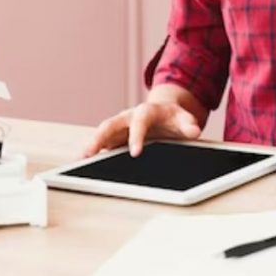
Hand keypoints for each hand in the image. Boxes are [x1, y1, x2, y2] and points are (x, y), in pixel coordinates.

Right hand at [83, 101, 201, 157]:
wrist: (166, 113)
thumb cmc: (174, 118)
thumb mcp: (184, 119)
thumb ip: (188, 124)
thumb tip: (194, 130)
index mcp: (147, 111)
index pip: (140, 121)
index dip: (136, 136)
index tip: (135, 152)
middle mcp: (129, 117)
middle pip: (111, 123)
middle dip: (100, 137)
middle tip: (91, 152)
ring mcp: (121, 126)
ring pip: (103, 133)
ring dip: (92, 144)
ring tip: (82, 159)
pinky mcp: (116, 136)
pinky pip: (103, 143)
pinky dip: (94, 151)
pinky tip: (85, 163)